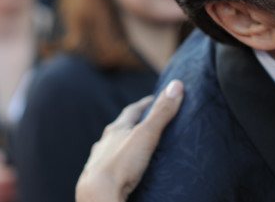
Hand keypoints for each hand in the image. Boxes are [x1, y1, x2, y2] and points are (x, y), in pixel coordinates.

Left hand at [76, 80, 183, 201]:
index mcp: (116, 130)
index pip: (132, 110)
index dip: (145, 104)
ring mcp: (98, 161)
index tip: (155, 98)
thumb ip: (161, 112)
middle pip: (119, 128)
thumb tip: (177, 84)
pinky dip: (117, 163)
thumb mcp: (147, 134)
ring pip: (111, 147)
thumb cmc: (122, 164)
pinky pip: (108, 166)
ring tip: (134, 146)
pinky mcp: (96, 178)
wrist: (98, 196)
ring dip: (121, 144)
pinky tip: (121, 169)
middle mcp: (104, 143)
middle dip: (132, 123)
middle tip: (146, 121)